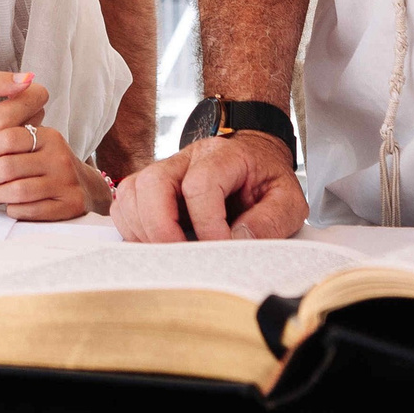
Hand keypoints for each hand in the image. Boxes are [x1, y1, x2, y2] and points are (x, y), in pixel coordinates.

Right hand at [0, 72, 49, 203]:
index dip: (24, 91)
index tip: (6, 96)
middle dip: (21, 111)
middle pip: (39, 117)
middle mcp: (7, 150)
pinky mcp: (4, 186)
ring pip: (32, 140)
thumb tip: (29, 78)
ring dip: (18, 133)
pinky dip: (12, 155)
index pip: (39, 96)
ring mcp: (7, 172)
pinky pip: (23, 162)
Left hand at [0, 119, 102, 220]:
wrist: (86, 188)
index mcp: (48, 136)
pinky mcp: (70, 205)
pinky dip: (12, 209)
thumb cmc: (48, 165)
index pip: (7, 137)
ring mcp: (66, 182)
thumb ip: (12, 138)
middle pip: (9, 166)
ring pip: (18, 190)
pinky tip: (4, 206)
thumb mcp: (37, 144)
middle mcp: (59, 157)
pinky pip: (31, 210)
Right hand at [111, 132, 304, 241]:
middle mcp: (187, 159)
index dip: (207, 222)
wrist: (254, 156)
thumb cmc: (267, 178)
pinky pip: (125, 205)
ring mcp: (165, 171)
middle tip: (182, 257)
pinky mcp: (151, 187)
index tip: (221, 247)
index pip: (200, 184)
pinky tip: (156, 245)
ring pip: (133, 193)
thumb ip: (270, 220)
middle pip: (153, 182)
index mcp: (223, 156)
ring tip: (170, 254)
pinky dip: (132, 230)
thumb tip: (238, 241)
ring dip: (144, 230)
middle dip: (162, 227)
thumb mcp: (288, 199)